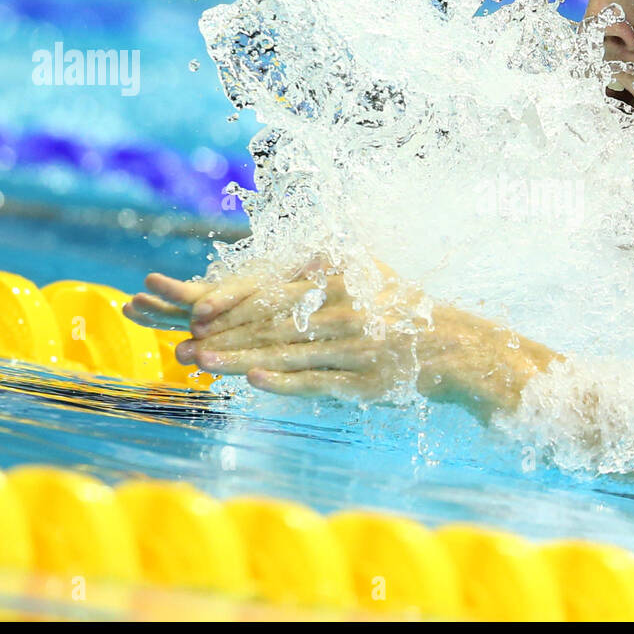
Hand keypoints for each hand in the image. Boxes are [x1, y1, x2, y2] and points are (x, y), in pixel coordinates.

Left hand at [125, 259, 554, 412]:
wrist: (455, 347)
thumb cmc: (404, 308)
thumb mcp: (369, 274)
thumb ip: (330, 264)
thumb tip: (304, 250)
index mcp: (337, 287)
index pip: (274, 293)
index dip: (233, 301)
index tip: (194, 308)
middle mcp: (340, 315)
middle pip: (270, 324)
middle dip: (222, 333)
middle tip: (178, 343)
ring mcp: (350, 349)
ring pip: (285, 354)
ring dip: (239, 358)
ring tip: (199, 363)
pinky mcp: (362, 382)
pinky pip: (318, 382)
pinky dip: (286, 382)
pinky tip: (255, 383)